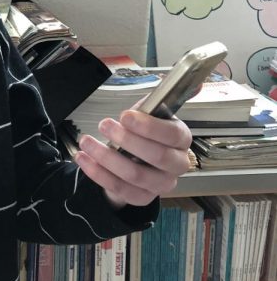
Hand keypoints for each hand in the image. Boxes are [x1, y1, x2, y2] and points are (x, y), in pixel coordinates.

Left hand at [74, 108, 192, 207]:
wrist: (136, 161)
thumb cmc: (143, 132)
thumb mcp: (150, 113)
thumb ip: (162, 98)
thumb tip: (197, 82)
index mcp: (181, 140)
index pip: (173, 135)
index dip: (149, 127)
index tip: (125, 116)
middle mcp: (177, 164)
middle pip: (157, 157)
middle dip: (127, 140)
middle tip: (104, 125)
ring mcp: (161, 184)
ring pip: (134, 175)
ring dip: (106, 157)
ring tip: (87, 141)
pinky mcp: (142, 197)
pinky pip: (119, 188)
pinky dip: (97, 173)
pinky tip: (83, 158)